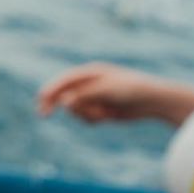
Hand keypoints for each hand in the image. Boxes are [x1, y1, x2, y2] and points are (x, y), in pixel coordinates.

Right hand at [37, 62, 165, 122]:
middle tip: (44, 115)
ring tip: (104, 113)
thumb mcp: (106, 91)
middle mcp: (88, 84)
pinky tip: (108, 116)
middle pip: (62, 95)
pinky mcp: (97, 109)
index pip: (63, 81)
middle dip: (54, 104)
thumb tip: (64, 101)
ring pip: (74, 110)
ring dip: (84, 114)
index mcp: (90, 73)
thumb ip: (84, 96)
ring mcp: (92, 97)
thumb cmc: (131, 90)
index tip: (41, 101)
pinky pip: (84, 118)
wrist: (152, 101)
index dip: (50, 90)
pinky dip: (92, 119)